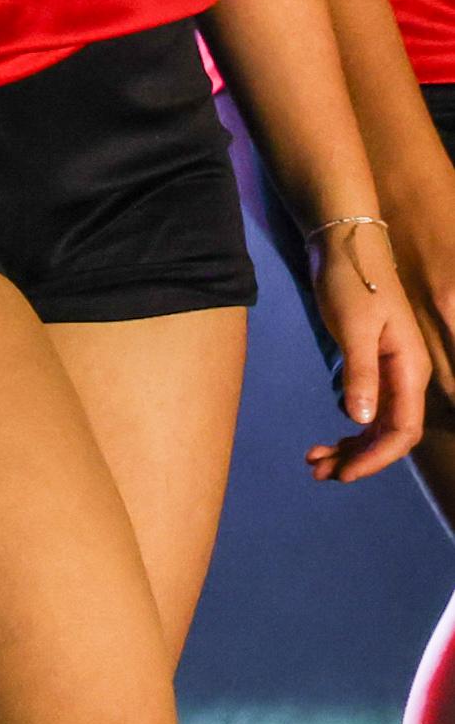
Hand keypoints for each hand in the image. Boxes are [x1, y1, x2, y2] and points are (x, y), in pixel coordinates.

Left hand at [309, 214, 433, 484]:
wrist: (344, 247)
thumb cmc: (352, 282)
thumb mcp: (353, 328)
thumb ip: (361, 374)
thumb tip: (362, 419)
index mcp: (409, 370)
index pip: (403, 429)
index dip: (377, 458)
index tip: (343, 475)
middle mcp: (405, 376)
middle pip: (389, 433)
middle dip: (358, 458)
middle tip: (317, 472)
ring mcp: (389, 372)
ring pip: (377, 424)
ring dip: (351, 447)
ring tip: (314, 462)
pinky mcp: (370, 365)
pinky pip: (366, 407)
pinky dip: (348, 427)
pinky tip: (327, 438)